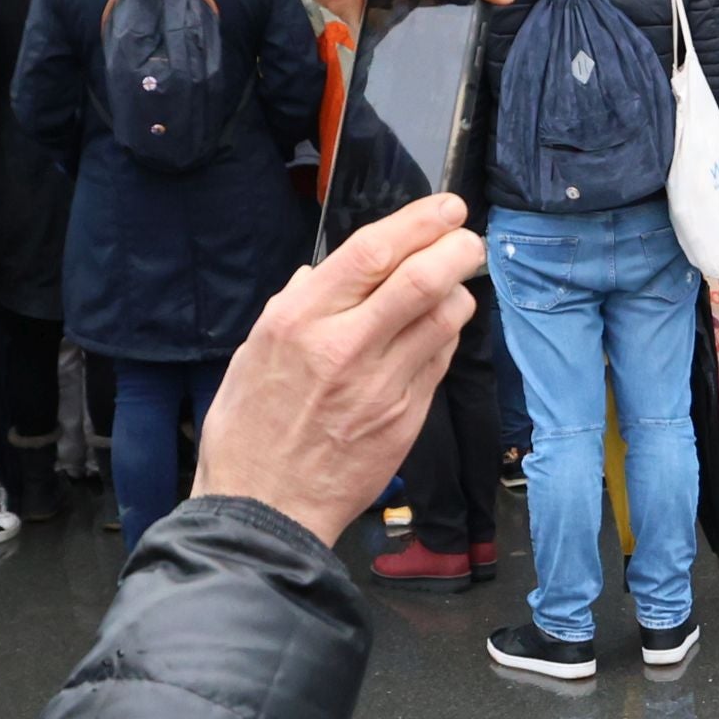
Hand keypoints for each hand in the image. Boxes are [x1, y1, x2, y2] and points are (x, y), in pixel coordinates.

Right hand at [194, 194, 484, 546]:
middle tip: (468, 238)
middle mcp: (345, 348)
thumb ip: (292, 306)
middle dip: (458, 248)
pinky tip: (436, 331)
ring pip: (444, 319)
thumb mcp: (251, 353)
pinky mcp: (406, 418)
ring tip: (452, 285)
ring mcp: (382, 386)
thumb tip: (319, 275)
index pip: (373, 253)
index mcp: (301, 322)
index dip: (419, 223)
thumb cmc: (249, 430)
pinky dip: (445, 336)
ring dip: (457, 293)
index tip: (446, 209)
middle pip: (423, 279)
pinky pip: (440, 362)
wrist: (264, 508)